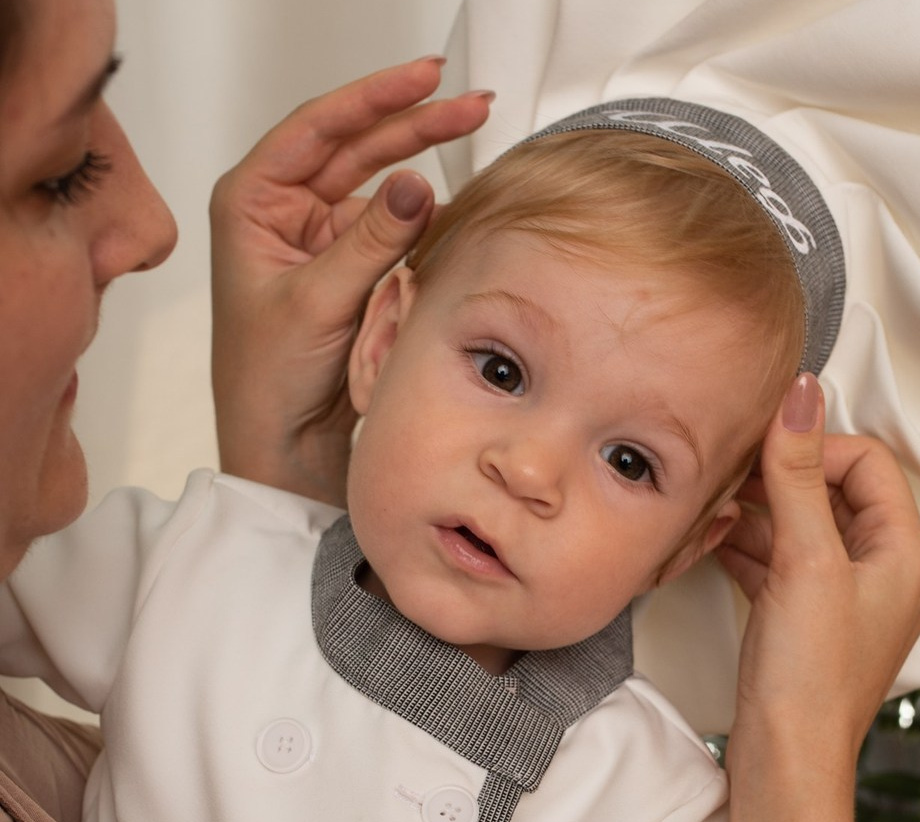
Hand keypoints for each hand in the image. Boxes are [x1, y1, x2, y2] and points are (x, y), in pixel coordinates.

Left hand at [211, 57, 492, 505]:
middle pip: (358, 150)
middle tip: (472, 105)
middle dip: (414, 124)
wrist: (282, 453)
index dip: (375, 98)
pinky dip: (428, 223)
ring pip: (384, 190)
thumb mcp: (317, 301)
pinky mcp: (358, 278)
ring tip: (475, 136)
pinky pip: (400, 237)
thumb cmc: (266, 381)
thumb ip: (370, 240)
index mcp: (253, 203)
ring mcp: (326, 245)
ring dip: (427, 167)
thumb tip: (419, 182)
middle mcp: (288, 215)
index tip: (427, 77)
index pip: (319, 129)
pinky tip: (458, 207)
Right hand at [717, 373, 919, 770]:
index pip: (866, 462)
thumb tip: (802, 394)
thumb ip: (799, 476)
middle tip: (727, 476)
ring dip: (756, 515)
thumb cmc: (810, 675)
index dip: (814, 446)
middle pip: (831, 492)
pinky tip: (710, 543)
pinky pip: (782, 563)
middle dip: (777, 480)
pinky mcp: (810, 619)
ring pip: (801, 528)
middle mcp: (884, 569)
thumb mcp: (806, 562)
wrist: (788, 761)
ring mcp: (846, 596)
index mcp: (904, 551)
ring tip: (710, 511)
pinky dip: (749, 549)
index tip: (761, 448)